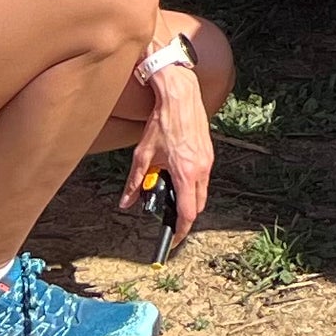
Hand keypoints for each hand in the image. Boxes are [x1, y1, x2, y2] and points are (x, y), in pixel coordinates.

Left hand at [123, 41, 214, 241]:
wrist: (180, 96)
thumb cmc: (162, 122)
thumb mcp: (143, 155)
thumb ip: (134, 182)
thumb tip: (126, 202)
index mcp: (186, 173)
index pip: (188, 213)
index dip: (181, 230)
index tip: (174, 239)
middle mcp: (201, 169)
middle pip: (197, 206)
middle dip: (184, 215)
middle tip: (169, 216)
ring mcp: (208, 160)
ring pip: (202, 192)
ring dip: (188, 197)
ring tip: (170, 191)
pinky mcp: (208, 152)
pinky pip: (203, 177)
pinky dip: (192, 183)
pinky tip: (177, 174)